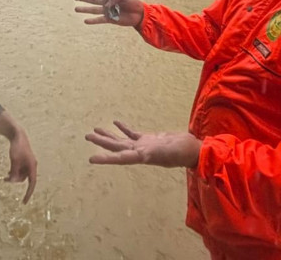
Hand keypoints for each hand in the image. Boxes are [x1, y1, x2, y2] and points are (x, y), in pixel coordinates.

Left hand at [6, 128, 37, 203]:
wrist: (18, 136)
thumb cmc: (17, 147)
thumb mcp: (14, 161)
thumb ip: (14, 172)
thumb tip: (13, 181)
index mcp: (32, 166)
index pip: (32, 183)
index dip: (28, 193)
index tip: (24, 202)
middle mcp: (31, 166)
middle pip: (24, 179)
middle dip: (15, 180)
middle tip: (5, 179)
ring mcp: (28, 164)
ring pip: (21, 175)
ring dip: (13, 176)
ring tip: (5, 176)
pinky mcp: (24, 162)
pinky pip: (19, 171)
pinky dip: (14, 173)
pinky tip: (8, 173)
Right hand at [74, 0, 144, 27]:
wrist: (139, 14)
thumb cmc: (133, 2)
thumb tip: (106, 2)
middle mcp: (107, 3)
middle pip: (93, 0)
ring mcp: (108, 11)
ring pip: (94, 10)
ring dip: (85, 9)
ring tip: (76, 9)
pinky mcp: (110, 19)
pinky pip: (100, 19)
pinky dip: (93, 20)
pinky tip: (86, 21)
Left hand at [85, 121, 201, 168]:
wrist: (193, 149)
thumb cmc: (182, 152)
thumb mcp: (168, 152)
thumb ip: (155, 153)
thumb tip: (142, 155)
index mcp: (142, 156)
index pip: (120, 158)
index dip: (105, 159)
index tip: (91, 159)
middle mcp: (139, 152)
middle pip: (116, 147)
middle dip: (101, 142)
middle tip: (87, 136)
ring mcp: (143, 146)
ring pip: (122, 140)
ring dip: (108, 136)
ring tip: (95, 129)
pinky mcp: (149, 139)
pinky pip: (132, 133)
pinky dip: (123, 128)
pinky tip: (115, 122)